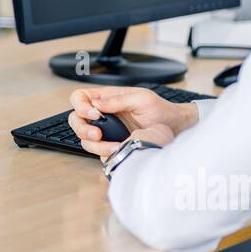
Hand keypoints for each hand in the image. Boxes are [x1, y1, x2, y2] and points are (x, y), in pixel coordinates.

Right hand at [67, 85, 195, 160]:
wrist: (174, 130)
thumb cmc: (160, 110)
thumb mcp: (141, 98)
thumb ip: (118, 100)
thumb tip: (96, 104)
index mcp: (106, 99)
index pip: (79, 98)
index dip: (80, 105)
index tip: (94, 113)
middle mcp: (102, 115)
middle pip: (75, 120)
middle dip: (83, 128)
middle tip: (97, 134)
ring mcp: (105, 132)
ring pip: (84, 139)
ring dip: (96, 145)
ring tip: (114, 145)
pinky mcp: (110, 146)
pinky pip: (97, 152)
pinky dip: (105, 153)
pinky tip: (118, 150)